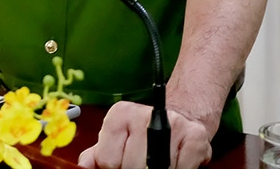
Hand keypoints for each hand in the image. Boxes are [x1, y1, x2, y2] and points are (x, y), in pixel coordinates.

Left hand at [77, 101, 211, 168]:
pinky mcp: (195, 137)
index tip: (123, 162)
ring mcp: (172, 124)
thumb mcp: (117, 138)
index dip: (116, 167)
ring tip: (158, 161)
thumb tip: (84, 165)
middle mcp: (144, 115)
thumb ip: (99, 153)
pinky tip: (176, 160)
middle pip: (131, 167)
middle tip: (143, 163)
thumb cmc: (144, 133)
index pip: (107, 160)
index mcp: (119, 115)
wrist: (182, 116)